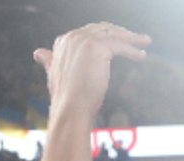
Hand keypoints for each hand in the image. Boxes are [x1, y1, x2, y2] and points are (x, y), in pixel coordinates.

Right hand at [33, 23, 149, 118]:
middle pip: (103, 29)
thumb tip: (38, 52)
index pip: (89, 32)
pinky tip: (142, 55)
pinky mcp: (98, 48)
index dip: (105, 35)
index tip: (119, 40)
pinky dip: (132, 49)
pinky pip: (120, 45)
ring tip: (144, 42)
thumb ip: (49, 61)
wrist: (70, 109)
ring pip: (114, 34)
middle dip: (120, 32)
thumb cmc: (66, 98)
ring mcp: (85, 41)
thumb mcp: (55, 74)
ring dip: (131, 37)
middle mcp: (73, 37)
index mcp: (63, 41)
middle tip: (136, 38)